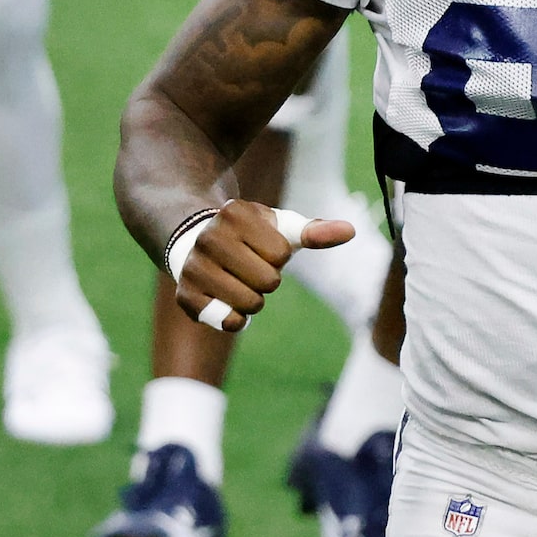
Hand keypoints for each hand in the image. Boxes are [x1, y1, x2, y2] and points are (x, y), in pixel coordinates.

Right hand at [175, 200, 354, 332]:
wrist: (195, 241)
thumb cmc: (249, 237)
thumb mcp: (279, 229)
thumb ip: (315, 232)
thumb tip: (351, 230)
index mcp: (235, 214)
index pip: (280, 255)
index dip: (277, 257)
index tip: (259, 247)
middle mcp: (209, 238)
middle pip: (267, 281)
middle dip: (266, 280)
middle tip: (248, 267)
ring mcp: (193, 267)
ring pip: (250, 304)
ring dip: (253, 300)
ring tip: (237, 281)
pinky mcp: (185, 296)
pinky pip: (228, 321)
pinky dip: (235, 319)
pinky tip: (224, 301)